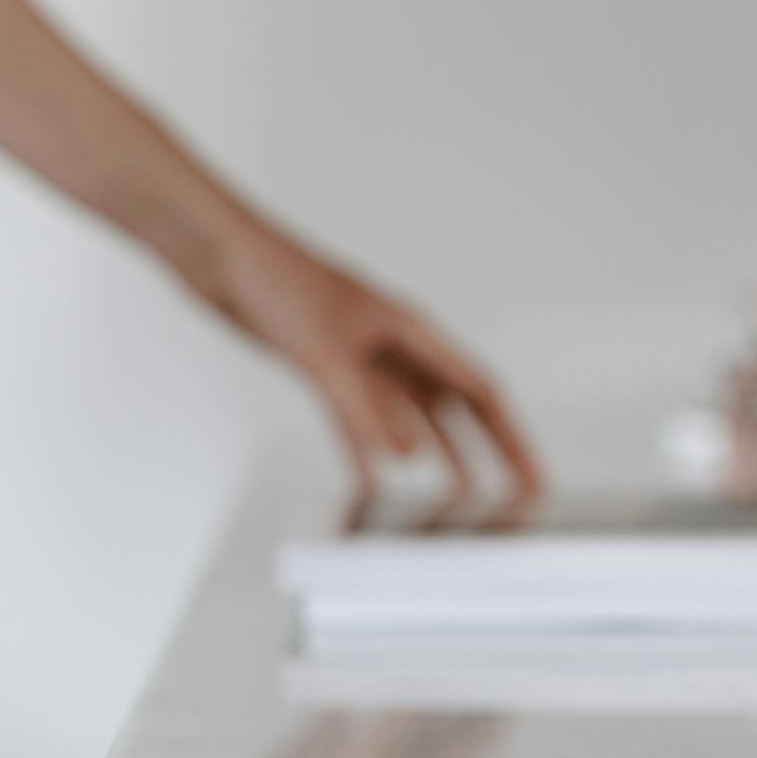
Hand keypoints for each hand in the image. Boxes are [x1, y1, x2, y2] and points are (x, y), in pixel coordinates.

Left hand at [197, 222, 542, 500]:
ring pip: (411, 419)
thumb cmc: (277, 278)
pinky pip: (361, 421)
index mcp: (412, 332)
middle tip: (511, 497)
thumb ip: (360, 409)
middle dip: (486, 455)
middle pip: (456, 410)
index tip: (535, 478)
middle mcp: (396, 347)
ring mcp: (362, 359)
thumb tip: (397, 463)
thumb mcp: (325, 350)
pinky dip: (371, 450)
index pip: (480, 392)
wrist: (221, 256)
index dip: (512, 439)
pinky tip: (375, 481)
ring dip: (432, 457)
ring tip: (452, 501)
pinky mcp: (325, 369)